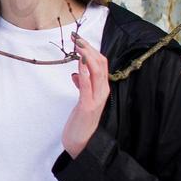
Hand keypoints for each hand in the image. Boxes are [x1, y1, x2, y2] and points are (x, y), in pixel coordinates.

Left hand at [60, 33, 109, 157]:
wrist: (81, 143)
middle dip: (88, 48)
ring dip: (86, 56)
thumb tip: (77, 72)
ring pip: (97, 71)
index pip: (101, 63)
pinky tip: (79, 64)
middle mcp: (103, 91)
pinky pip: (87, 86)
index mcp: (102, 88)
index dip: (91, 49)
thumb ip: (82, 86)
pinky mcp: (88, 106)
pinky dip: (84, 73)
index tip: (79, 39)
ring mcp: (97, 98)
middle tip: (76, 38)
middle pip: (101, 63)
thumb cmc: (81, 121)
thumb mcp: (82, 100)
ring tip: (78, 45)